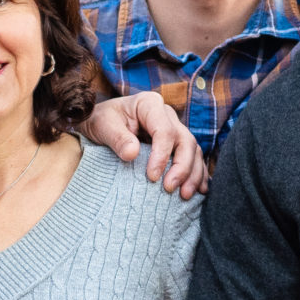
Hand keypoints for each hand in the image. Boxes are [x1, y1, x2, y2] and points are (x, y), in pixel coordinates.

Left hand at [81, 91, 207, 197]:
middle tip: (170, 188)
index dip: (162, 155)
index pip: (164, 131)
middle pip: (185, 141)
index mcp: (149, 104)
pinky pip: (194, 158)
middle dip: (182, 167)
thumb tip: (132, 154)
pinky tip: (199, 191)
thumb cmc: (101, 121)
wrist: (100, 123)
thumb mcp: (102, 126)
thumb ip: (117, 138)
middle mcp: (167, 115)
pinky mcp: (176, 144)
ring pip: (194, 150)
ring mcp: (174, 128)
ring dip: (192, 174)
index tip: (152, 177)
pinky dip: (198, 174)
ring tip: (185, 195)